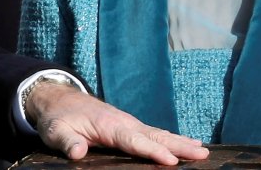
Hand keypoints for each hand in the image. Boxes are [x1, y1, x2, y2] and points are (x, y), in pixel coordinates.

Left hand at [26, 81, 208, 165]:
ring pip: (159, 135)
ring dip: (181, 143)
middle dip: (179, 146)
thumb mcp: (56, 132)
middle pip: (155, 136)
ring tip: (204, 151)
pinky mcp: (130, 127)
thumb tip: (77, 153)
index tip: (171, 160)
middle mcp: (124, 123)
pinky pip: (155, 134)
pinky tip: (188, 144)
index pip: (134, 141)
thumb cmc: (58, 118)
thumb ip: (67, 142)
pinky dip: (173, 139)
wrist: (59, 99)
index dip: (152, 152)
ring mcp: (129, 124)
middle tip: (203, 154)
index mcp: (109, 126)